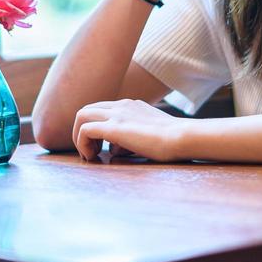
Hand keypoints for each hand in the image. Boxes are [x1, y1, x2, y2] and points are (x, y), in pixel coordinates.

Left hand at [71, 99, 187, 162]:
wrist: (182, 137)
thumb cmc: (172, 141)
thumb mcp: (149, 133)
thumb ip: (131, 137)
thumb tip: (115, 150)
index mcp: (130, 105)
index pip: (100, 109)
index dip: (94, 128)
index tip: (100, 147)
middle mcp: (121, 105)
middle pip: (86, 110)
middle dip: (81, 132)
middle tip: (92, 152)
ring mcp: (117, 114)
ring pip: (81, 115)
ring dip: (79, 137)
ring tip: (91, 155)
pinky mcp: (114, 127)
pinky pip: (85, 130)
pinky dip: (83, 144)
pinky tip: (93, 157)